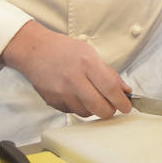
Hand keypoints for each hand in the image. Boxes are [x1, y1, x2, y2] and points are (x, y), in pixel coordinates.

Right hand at [0, 20, 132, 118]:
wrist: (34, 51)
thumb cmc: (63, 50)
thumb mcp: (90, 53)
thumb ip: (109, 73)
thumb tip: (125, 90)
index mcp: (87, 64)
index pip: (111, 89)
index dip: (122, 101)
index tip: (127, 107)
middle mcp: (74, 80)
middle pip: (100, 107)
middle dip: (110, 111)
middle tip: (112, 105)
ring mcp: (62, 93)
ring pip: (87, 113)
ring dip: (94, 109)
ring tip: (91, 95)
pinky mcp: (53, 102)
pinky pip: (73, 112)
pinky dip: (79, 108)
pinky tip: (77, 95)